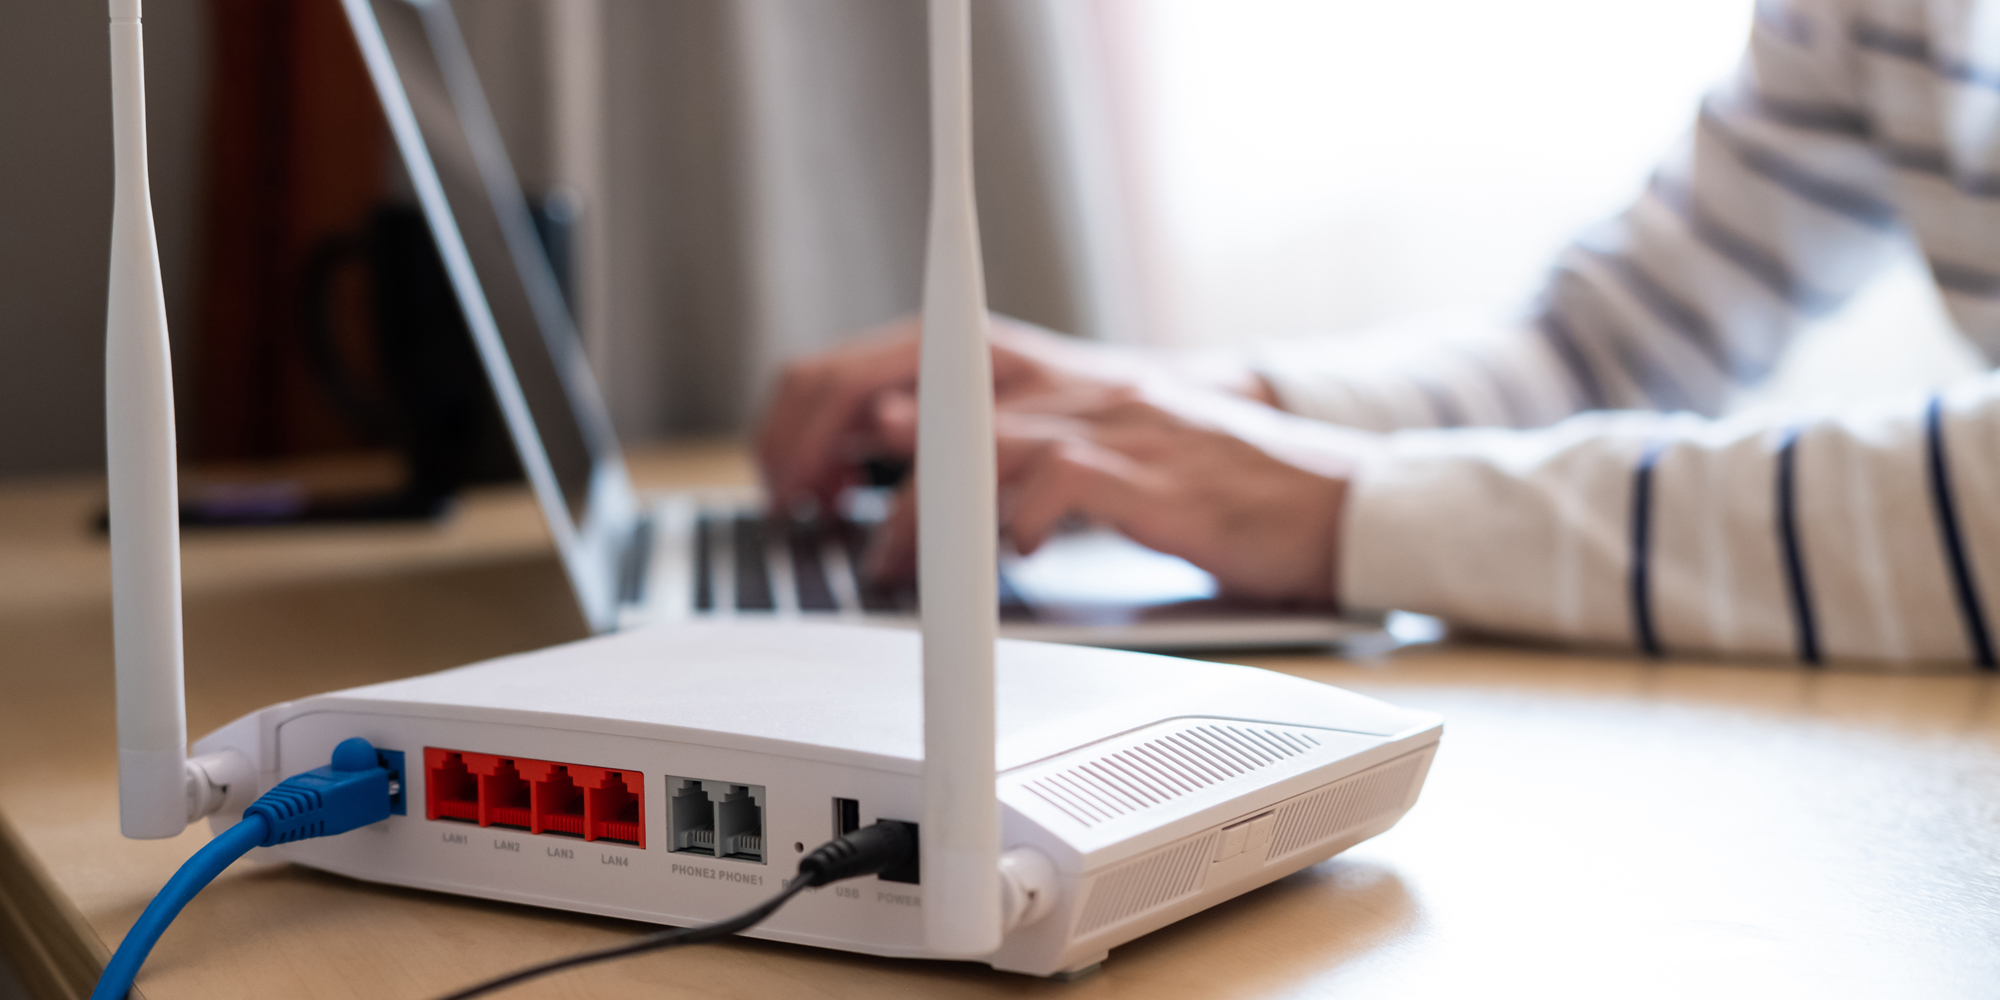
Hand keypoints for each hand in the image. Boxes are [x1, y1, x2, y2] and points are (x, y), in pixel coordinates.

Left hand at [756, 315, 1275, 510]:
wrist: (1315, 491)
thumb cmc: (1187, 476)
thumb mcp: (1071, 442)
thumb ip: (984, 441)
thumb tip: (878, 453)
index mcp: (1027, 368)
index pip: (884, 356)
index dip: (815, 415)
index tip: (790, 479)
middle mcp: (1056, 380)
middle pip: (903, 379)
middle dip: (829, 445)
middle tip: (806, 513)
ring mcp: (1104, 422)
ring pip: (975, 439)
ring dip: (914, 510)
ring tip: (888, 564)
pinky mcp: (1150, 475)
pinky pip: (1061, 482)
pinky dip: (1017, 523)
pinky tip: (1004, 562)